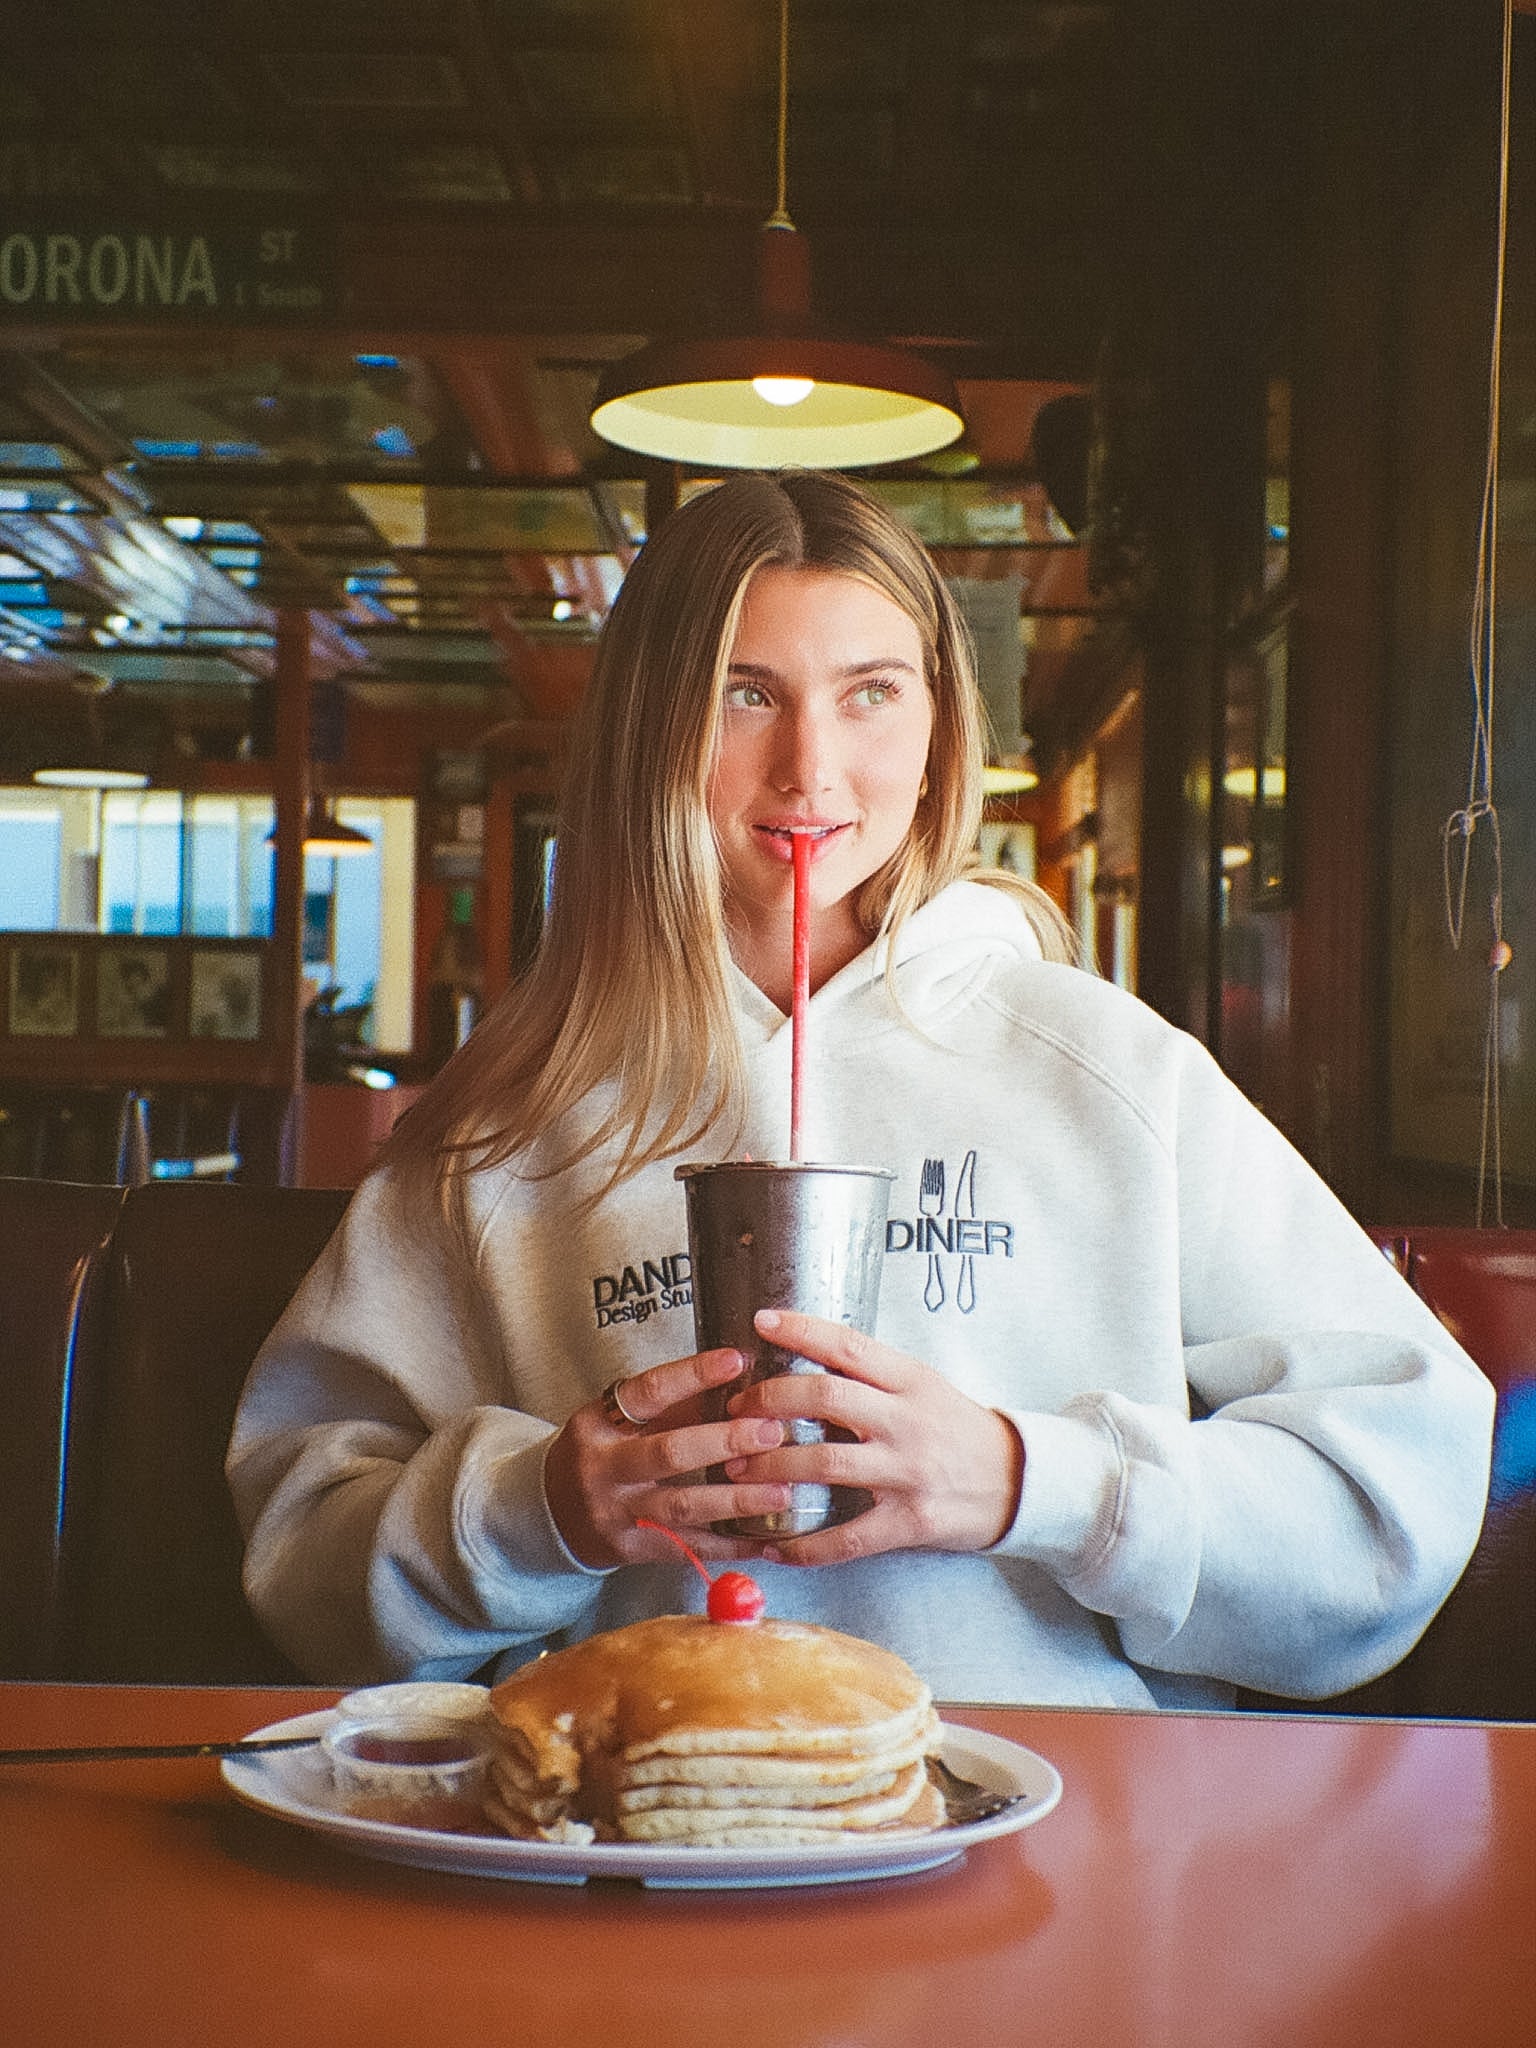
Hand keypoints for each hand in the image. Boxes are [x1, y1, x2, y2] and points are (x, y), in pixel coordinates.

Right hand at [543, 1348, 792, 1569]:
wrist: (550, 1513)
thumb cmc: (598, 1453)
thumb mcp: (614, 1419)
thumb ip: (668, 1405)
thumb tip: (737, 1380)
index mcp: (598, 1424)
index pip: (648, 1392)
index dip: (693, 1375)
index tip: (736, 1361)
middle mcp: (604, 1469)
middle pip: (668, 1453)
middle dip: (725, 1442)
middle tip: (770, 1432)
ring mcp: (617, 1513)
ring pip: (683, 1507)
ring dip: (738, 1499)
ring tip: (782, 1490)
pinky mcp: (633, 1550)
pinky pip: (688, 1548)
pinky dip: (730, 1544)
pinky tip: (765, 1538)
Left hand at [719, 1308, 1023, 1566]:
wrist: (1017, 1482)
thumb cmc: (956, 1428)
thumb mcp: (923, 1386)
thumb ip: (871, 1375)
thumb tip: (802, 1357)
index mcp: (910, 1380)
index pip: (850, 1345)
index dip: (802, 1330)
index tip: (760, 1321)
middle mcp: (908, 1421)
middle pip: (826, 1398)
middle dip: (769, 1401)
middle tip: (734, 1411)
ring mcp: (909, 1473)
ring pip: (825, 1463)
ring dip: (770, 1467)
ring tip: (735, 1470)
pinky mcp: (910, 1522)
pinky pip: (847, 1538)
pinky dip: (805, 1545)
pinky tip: (774, 1545)